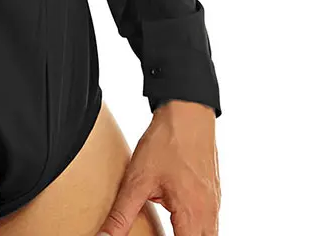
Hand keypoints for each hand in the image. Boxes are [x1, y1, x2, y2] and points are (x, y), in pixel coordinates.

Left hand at [96, 100, 219, 235]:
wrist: (188, 111)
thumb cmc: (167, 141)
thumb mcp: (138, 179)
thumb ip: (121, 214)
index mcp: (193, 215)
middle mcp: (209, 215)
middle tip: (158, 232)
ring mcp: (215, 205)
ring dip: (187, 235)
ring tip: (167, 229)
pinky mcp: (213, 196)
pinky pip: (209, 225)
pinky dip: (195, 229)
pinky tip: (178, 222)